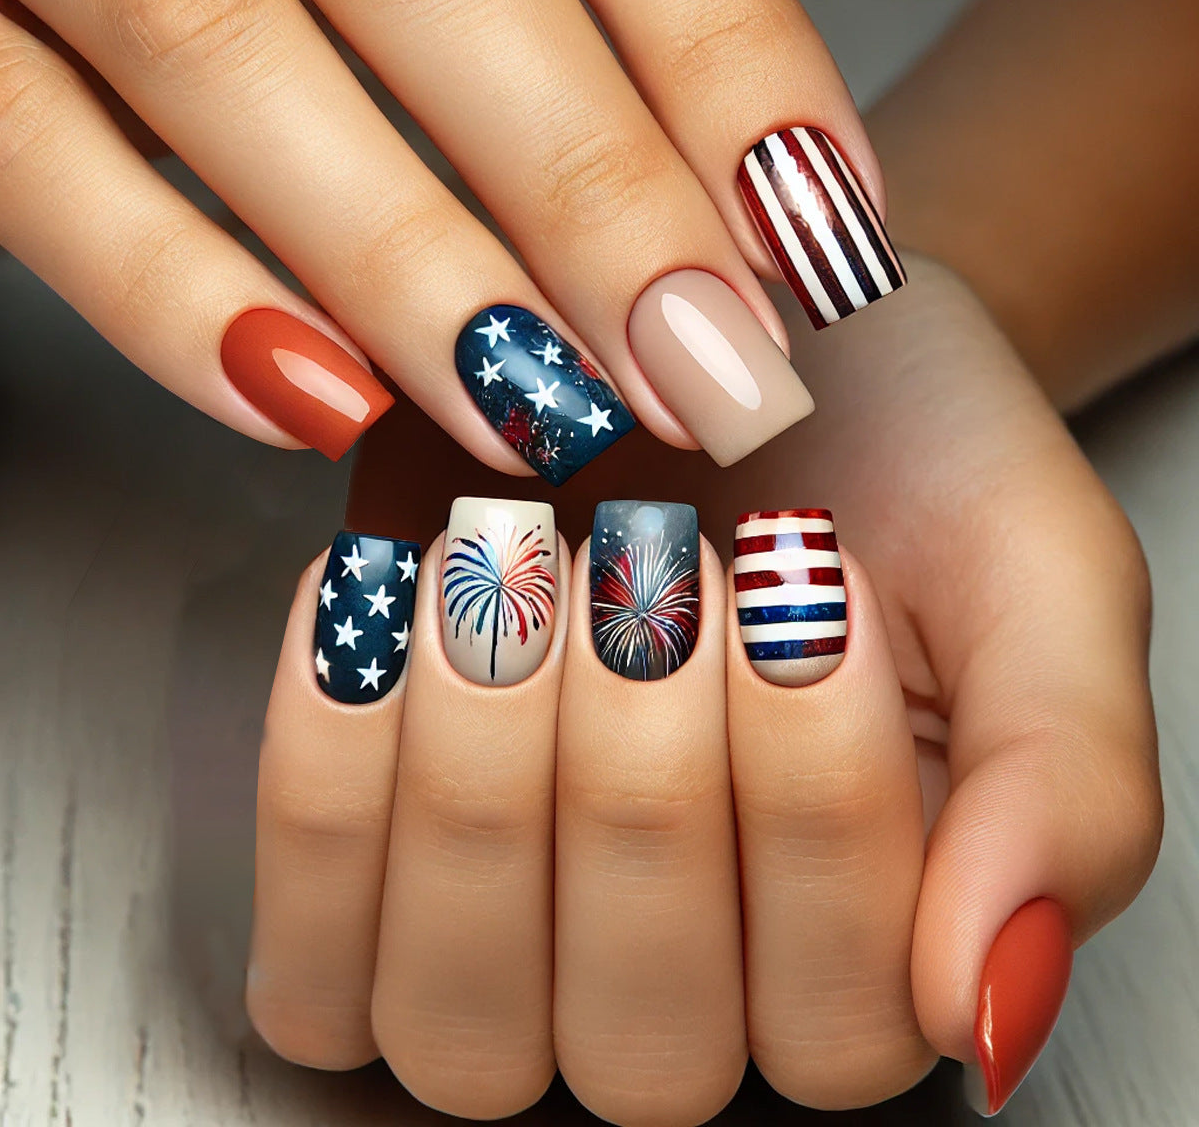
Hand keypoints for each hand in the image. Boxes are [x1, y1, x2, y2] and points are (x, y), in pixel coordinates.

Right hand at [0, 0, 902, 473]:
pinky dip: (166, 291)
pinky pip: (26, 155)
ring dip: (405, 262)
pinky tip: (307, 404)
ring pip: (222, 51)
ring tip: (540, 415)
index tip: (824, 239)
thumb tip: (758, 197)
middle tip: (713, 372)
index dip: (732, 69)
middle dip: (595, 194)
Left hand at [244, 255, 1160, 1121]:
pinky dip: (332, 783)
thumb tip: (989, 1009)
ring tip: (510, 567)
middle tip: (654, 559)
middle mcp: (688, 990)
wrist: (721, 338)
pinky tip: (380, 611)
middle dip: (640, 781)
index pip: (837, 1015)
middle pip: (644, 1040)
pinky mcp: (370, 888)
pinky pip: (314, 960)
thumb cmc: (890, 454)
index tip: (807, 576)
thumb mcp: (1037, 579)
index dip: (814, 799)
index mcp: (871, 956)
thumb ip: (1064, 789)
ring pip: (465, 1025)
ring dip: (480, 781)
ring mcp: (512, 958)